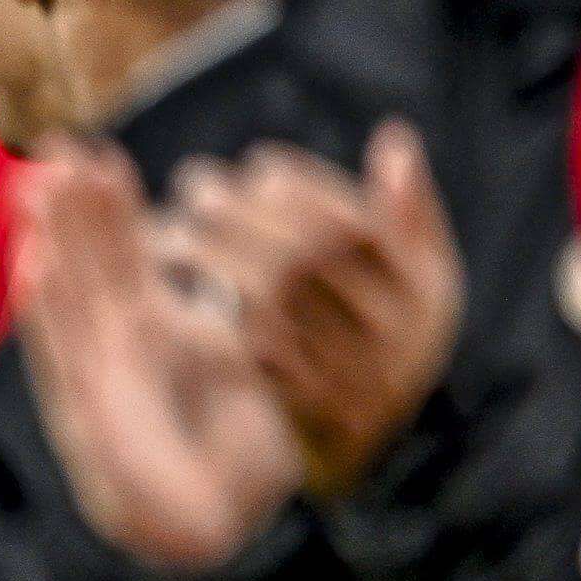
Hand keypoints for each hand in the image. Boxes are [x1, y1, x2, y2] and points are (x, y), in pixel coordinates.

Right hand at [11, 139, 303, 575]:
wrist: (219, 525)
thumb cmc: (237, 452)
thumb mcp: (247, 363)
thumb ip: (235, 310)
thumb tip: (250, 253)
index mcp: (148, 331)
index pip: (122, 259)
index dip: (106, 211)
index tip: (92, 156)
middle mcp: (111, 349)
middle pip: (87, 268)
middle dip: (69, 212)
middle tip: (56, 149)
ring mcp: (93, 379)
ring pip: (68, 299)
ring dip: (50, 244)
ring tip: (38, 186)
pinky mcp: (86, 414)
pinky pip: (64, 349)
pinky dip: (47, 309)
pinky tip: (37, 264)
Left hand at [174, 122, 462, 497]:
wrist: (372, 442)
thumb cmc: (390, 339)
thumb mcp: (425, 280)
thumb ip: (411, 211)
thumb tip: (396, 138)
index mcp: (419, 288)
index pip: (350, 219)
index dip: (298, 185)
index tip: (256, 167)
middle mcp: (383, 329)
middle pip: (299, 254)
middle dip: (239, 211)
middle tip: (192, 183)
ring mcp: (334, 369)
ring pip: (262, 298)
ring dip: (205, 255)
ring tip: (162, 231)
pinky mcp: (284, 404)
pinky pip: (234, 355)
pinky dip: (191, 320)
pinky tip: (154, 295)